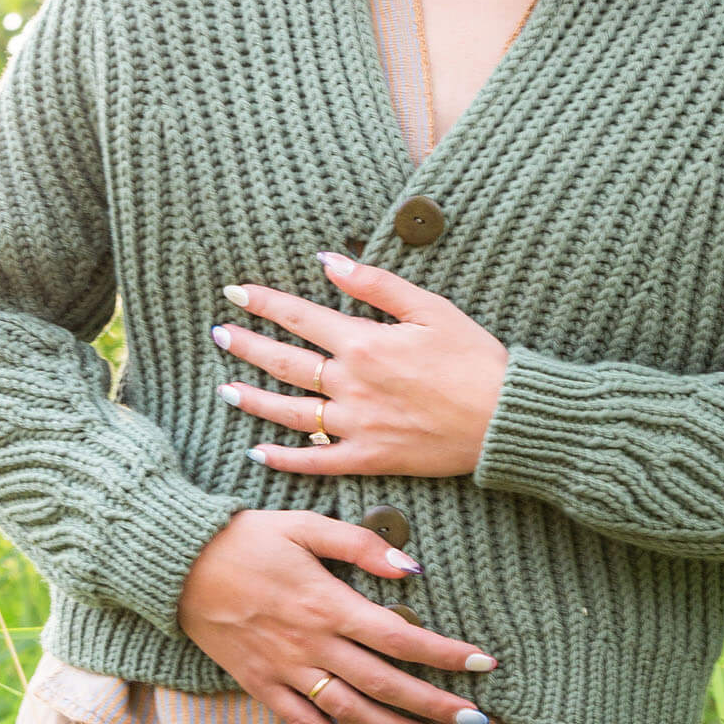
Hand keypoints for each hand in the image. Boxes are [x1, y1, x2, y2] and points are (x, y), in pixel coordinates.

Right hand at [175, 508, 499, 723]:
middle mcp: (312, 643)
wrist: (179, 564)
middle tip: (476, 719)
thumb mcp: (304, 525)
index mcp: (328, 602)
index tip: (482, 663)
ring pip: (352, 710)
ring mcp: (286, 669)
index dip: (445, 653)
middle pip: (385, 683)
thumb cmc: (246, 537)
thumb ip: (359, 545)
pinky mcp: (262, 685)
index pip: (400, 636)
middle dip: (435, 703)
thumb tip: (411, 569)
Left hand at [211, 251, 510, 476]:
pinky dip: (284, 459)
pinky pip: (317, 462)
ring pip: (291, 413)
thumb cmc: (474, 358)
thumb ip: (375, 283)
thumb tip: (329, 260)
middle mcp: (352, 384)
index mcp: (364, 342)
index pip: (300, 317)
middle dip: (247, 346)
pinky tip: (258, 452)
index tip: (235, 293)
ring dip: (254, 400)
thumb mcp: (430, 307)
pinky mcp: (370, 458)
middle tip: (219, 334)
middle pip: (285, 363)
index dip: (264, 303)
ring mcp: (357, 425)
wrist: (505, 417)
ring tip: (225, 389)